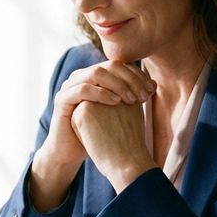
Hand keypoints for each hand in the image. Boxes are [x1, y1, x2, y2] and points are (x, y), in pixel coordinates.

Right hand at [30, 61, 154, 208]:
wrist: (71, 151)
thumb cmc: (96, 133)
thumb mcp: (116, 112)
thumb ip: (131, 96)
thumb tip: (154, 84)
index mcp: (93, 77)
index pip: (118, 65)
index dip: (137, 75)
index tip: (152, 90)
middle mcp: (80, 76)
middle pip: (109, 66)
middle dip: (130, 79)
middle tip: (144, 94)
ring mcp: (69, 86)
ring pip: (96, 73)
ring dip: (118, 84)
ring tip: (132, 99)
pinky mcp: (62, 100)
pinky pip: (82, 89)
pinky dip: (101, 93)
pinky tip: (116, 103)